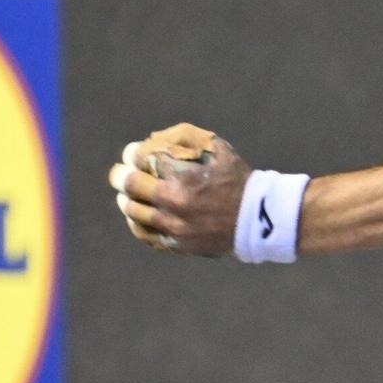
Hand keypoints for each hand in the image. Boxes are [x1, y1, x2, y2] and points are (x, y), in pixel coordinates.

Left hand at [106, 123, 250, 255]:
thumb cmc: (239, 181)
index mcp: (182, 179)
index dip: (132, 154)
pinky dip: (137, 223)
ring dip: (127, 199)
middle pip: (130, 187)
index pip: (140, 160)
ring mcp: (174, 228)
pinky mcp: (178, 245)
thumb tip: (155, 137)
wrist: (260, 220)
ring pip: (133, 212)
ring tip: (130, 196)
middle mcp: (173, 205)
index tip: (134, 154)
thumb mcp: (219, 150)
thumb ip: (188, 138)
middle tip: (122, 174)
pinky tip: (140, 217)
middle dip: (122, 176)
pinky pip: (145, 235)